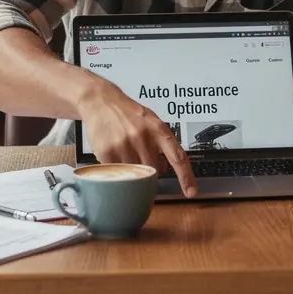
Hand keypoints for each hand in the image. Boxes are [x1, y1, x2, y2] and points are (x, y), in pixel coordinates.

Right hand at [80, 79, 196, 197]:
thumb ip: (161, 142)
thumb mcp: (151, 121)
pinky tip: (116, 153)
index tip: (191, 191)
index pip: (177, 156)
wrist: (102, 101)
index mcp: (158, 129)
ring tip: (127, 152)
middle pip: (154, 170)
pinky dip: (118, 168)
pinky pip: (118, 172)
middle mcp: (143, 136)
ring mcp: (125, 144)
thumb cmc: (128, 112)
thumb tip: (166, 167)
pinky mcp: (108, 152)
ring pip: (135, 174)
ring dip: (133, 170)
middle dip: (150, 170)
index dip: (186, 176)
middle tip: (142, 158)